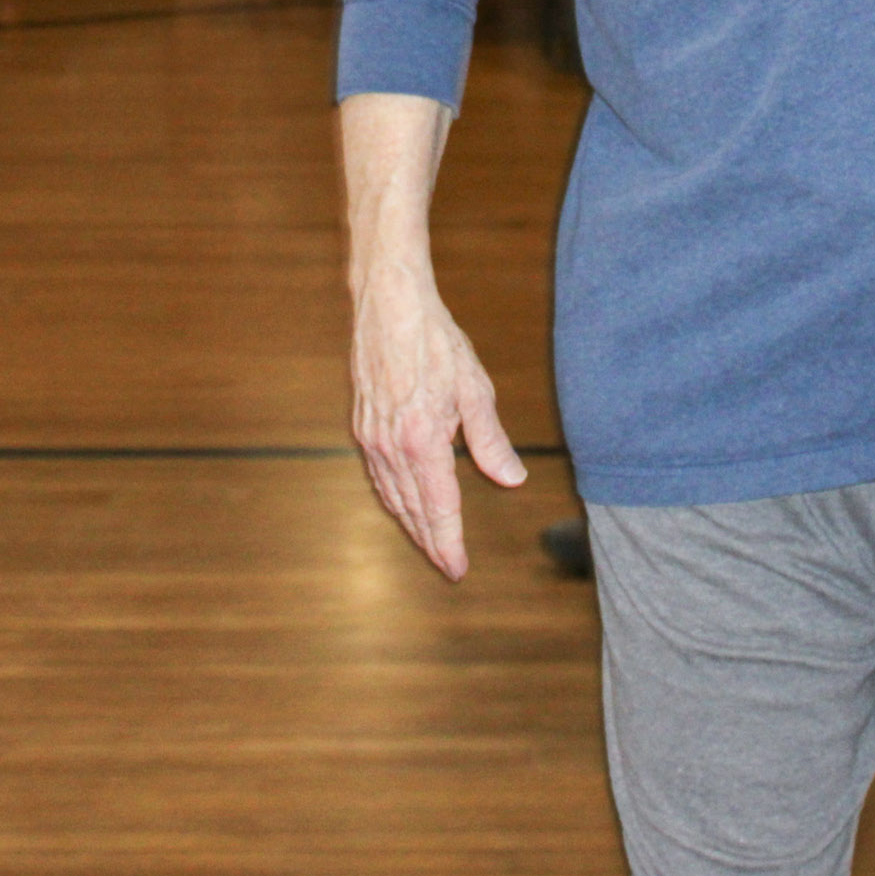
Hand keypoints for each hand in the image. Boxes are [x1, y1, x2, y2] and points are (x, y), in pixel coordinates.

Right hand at [350, 267, 525, 578]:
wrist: (389, 306)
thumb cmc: (436, 342)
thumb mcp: (474, 388)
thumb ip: (490, 439)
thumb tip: (512, 478)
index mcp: (422, 440)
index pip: (438, 507)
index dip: (448, 541)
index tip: (458, 569)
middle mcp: (391, 447)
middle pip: (411, 509)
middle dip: (430, 540)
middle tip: (448, 565)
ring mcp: (371, 438)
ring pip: (392, 495)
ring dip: (411, 523)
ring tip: (431, 542)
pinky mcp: (362, 426)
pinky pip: (379, 475)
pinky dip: (394, 497)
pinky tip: (405, 501)